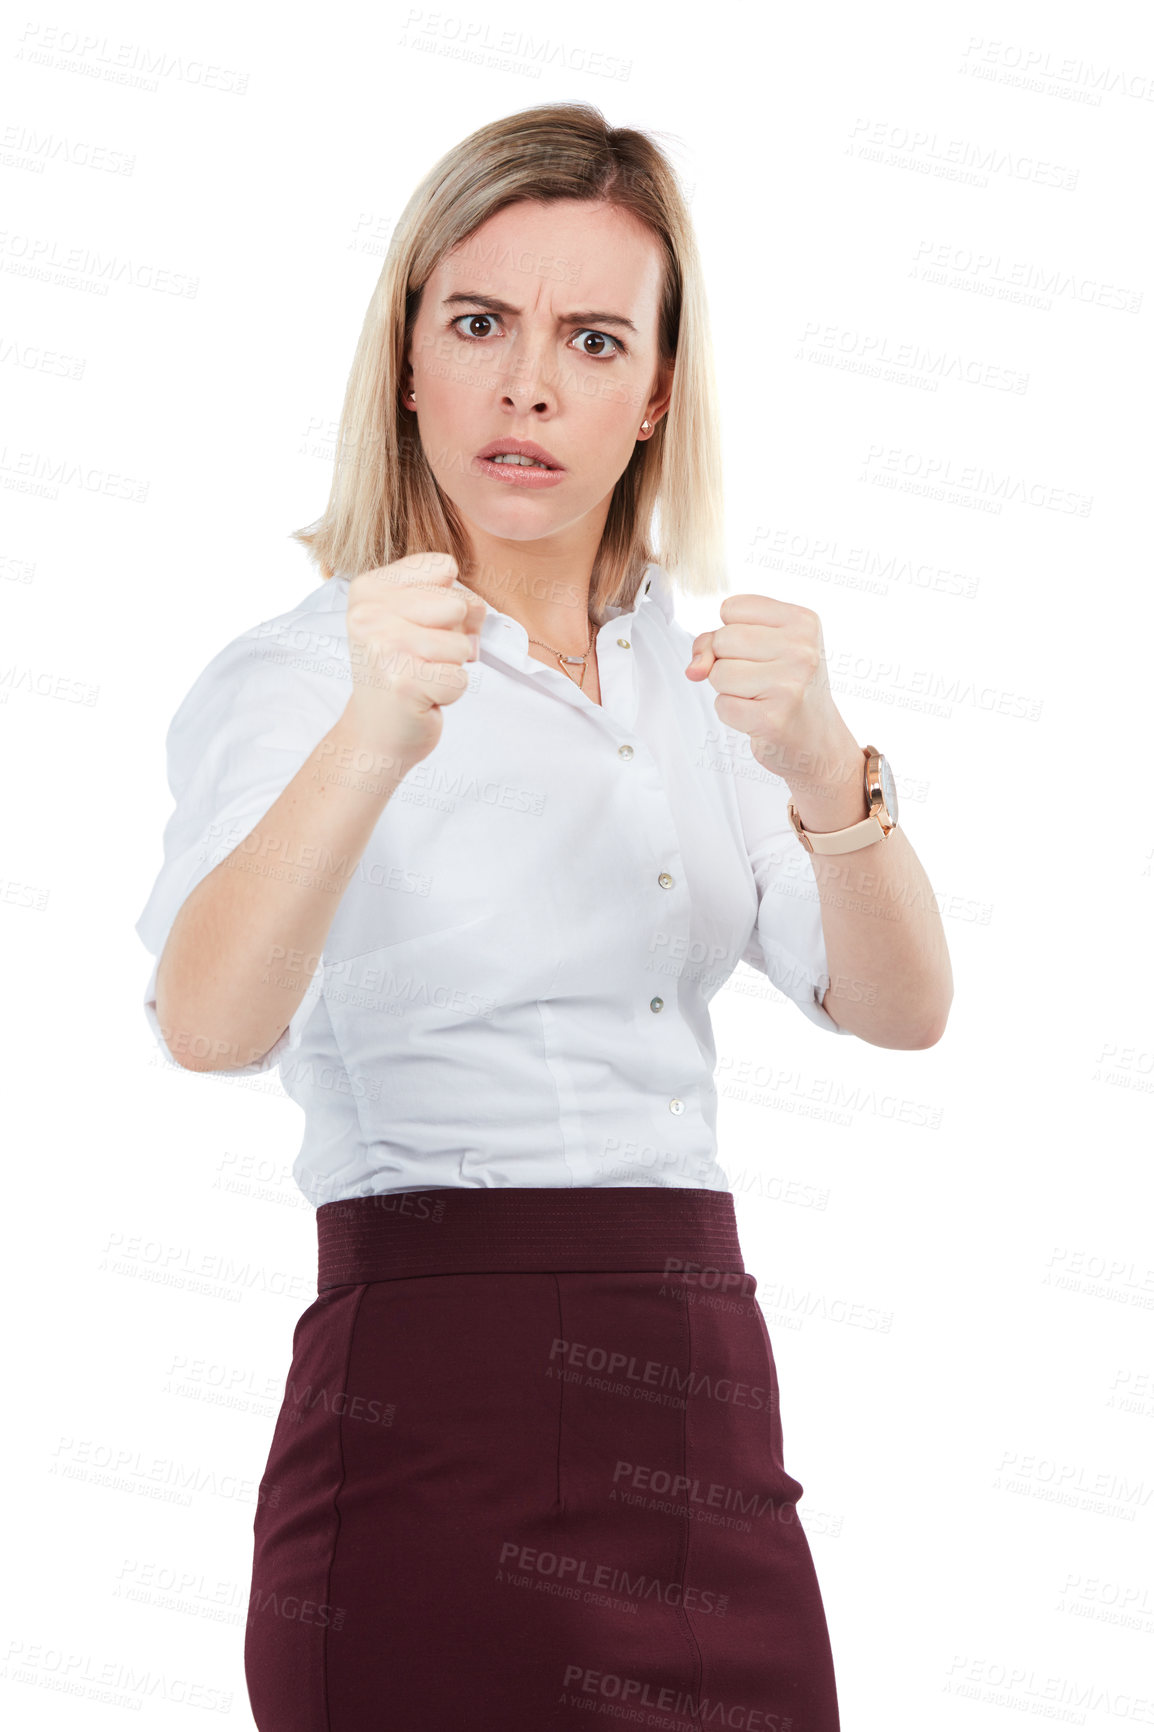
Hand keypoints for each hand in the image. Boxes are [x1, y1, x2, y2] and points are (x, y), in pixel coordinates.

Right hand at [344, 551, 487, 769]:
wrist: (376, 731)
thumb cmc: (400, 670)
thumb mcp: (411, 617)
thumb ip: (446, 594)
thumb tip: (476, 606)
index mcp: (368, 589)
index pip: (443, 568)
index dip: (447, 602)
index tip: (421, 627)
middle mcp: (369, 615)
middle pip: (457, 605)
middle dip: (454, 635)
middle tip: (424, 658)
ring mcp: (384, 649)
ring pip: (462, 644)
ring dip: (451, 666)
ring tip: (422, 676)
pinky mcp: (404, 684)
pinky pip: (461, 678)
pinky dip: (451, 692)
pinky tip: (424, 696)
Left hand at [684, 592, 849, 779]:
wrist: (817, 740)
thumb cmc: (785, 687)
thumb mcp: (760, 647)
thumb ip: (715, 641)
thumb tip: (694, 669)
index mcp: (803, 621)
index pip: (731, 607)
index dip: (733, 633)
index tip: (762, 652)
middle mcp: (801, 649)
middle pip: (722, 639)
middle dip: (728, 662)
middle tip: (761, 679)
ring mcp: (789, 684)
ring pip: (717, 673)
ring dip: (729, 689)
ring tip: (761, 697)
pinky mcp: (773, 719)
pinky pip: (722, 706)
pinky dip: (733, 714)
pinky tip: (759, 716)